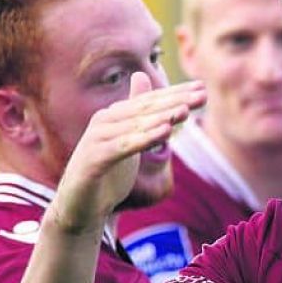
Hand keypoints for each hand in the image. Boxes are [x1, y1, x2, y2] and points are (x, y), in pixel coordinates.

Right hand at [51, 72, 205, 234]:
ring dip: (163, 116)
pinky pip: (123, 147)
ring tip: (186, 110)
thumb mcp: (128, 142)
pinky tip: (165, 131)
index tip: (202, 88)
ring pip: (137, 125)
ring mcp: (97, 139)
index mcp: (114, 115)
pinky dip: (144, 138)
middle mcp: (104, 121)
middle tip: (202, 94)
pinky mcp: (93, 159)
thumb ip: (138, 115)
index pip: (150, 100)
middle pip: (146, 109)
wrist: (79, 206)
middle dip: (176, 101)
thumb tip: (141, 76)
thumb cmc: (107, 173)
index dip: (176, 93)